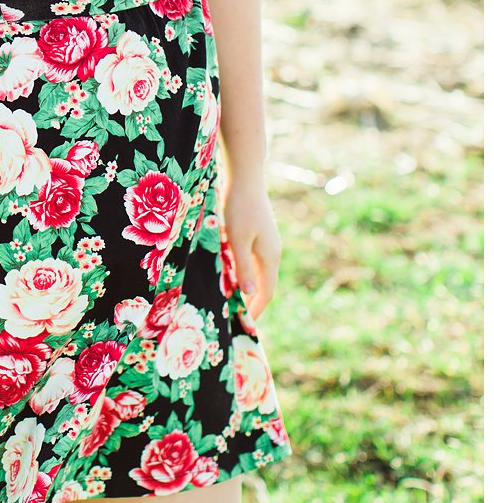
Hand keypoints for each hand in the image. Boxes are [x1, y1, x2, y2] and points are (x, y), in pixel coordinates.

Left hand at [221, 177, 282, 318]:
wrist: (245, 177)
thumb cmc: (238, 207)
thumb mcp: (236, 239)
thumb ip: (242, 267)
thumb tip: (248, 294)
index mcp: (270, 256)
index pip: (266, 291)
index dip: (256, 308)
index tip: (247, 325)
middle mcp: (272, 252)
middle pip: (264, 284)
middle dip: (252, 302)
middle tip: (237, 317)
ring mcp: (266, 242)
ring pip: (258, 272)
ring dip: (247, 287)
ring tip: (232, 300)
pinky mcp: (258, 234)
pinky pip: (252, 260)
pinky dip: (243, 272)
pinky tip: (230, 275)